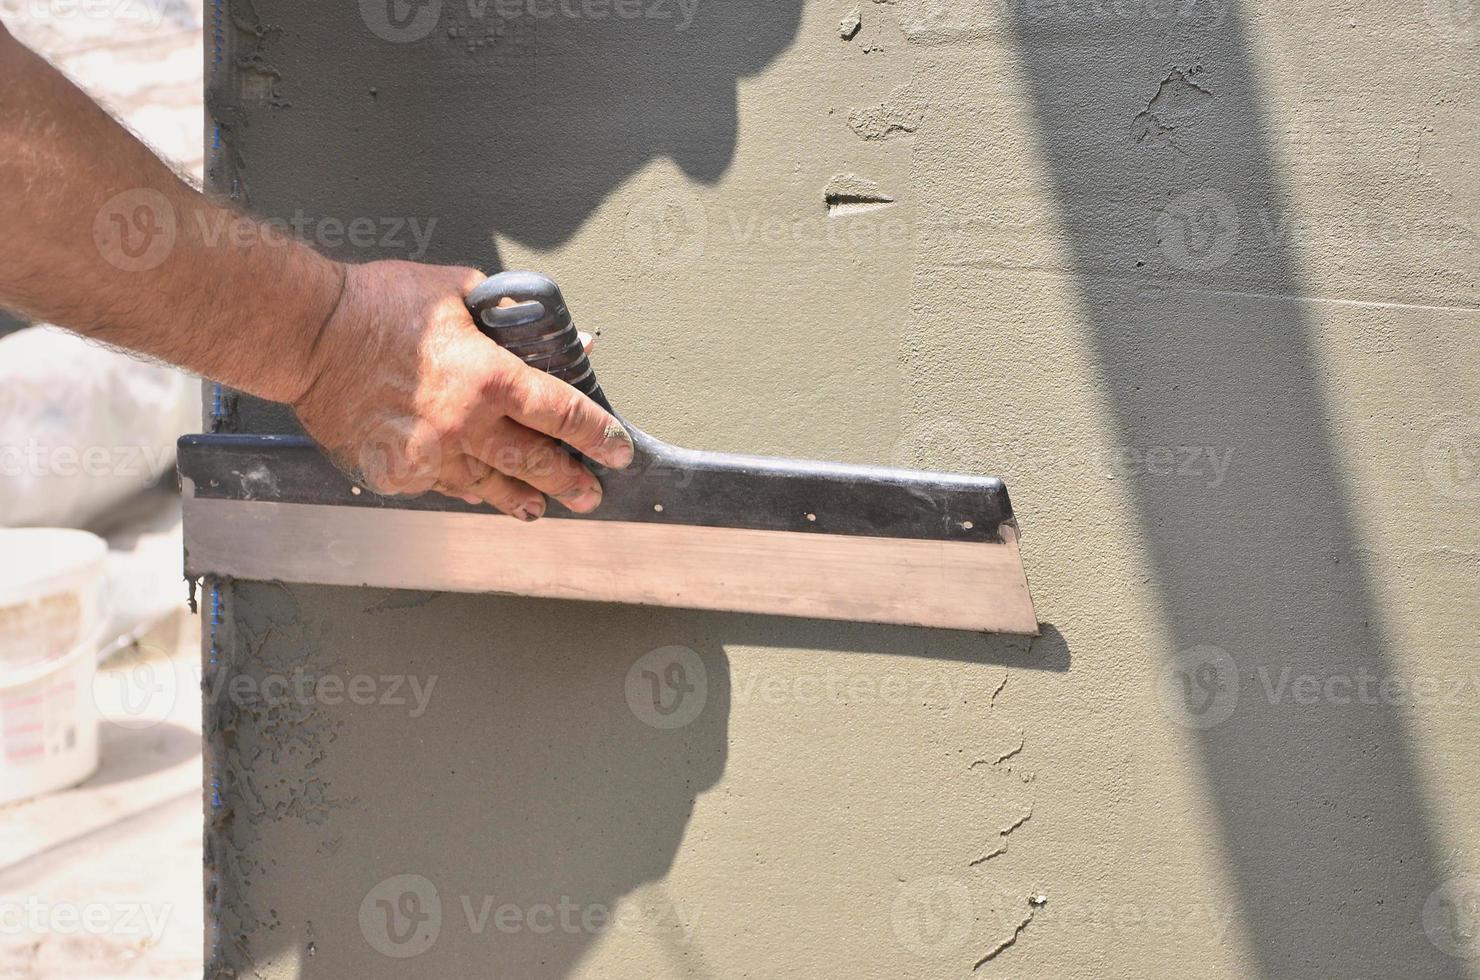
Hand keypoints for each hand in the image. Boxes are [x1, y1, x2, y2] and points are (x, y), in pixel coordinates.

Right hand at [291, 260, 633, 519]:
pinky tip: (480, 492)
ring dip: (522, 497)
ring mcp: (430, 456)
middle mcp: (466, 425)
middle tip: (590, 492)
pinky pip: (443, 487)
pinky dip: (466, 489)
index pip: (563, 414)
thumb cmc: (377, 305)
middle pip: (536, 462)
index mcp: (489, 378)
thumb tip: (548, 329)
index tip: (618, 449)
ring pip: (491, 486)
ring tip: (540, 506)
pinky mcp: (397, 473)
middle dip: (571, 480)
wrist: (308, 335)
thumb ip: (506, 314)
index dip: (598, 435)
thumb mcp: (455, 291)